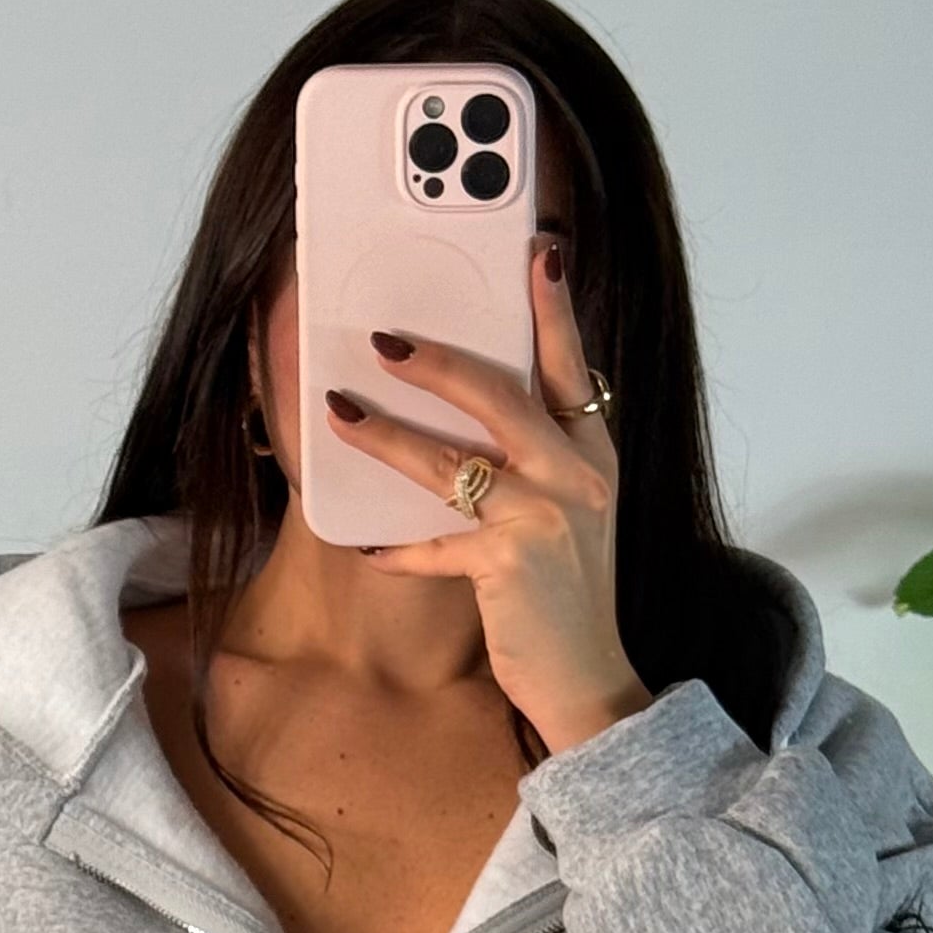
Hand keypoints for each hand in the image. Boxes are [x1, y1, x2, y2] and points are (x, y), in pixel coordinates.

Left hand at [324, 241, 653, 758]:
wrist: (589, 683)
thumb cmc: (566, 597)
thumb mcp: (569, 515)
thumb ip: (536, 462)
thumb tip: (465, 416)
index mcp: (593, 454)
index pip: (572, 364)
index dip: (554, 307)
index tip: (540, 250)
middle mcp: (577, 476)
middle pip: (502, 395)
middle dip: (438, 362)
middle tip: (383, 338)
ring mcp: (547, 519)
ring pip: (452, 462)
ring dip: (388, 437)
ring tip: (340, 413)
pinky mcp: (511, 565)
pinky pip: (435, 545)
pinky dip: (396, 547)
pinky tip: (363, 542)